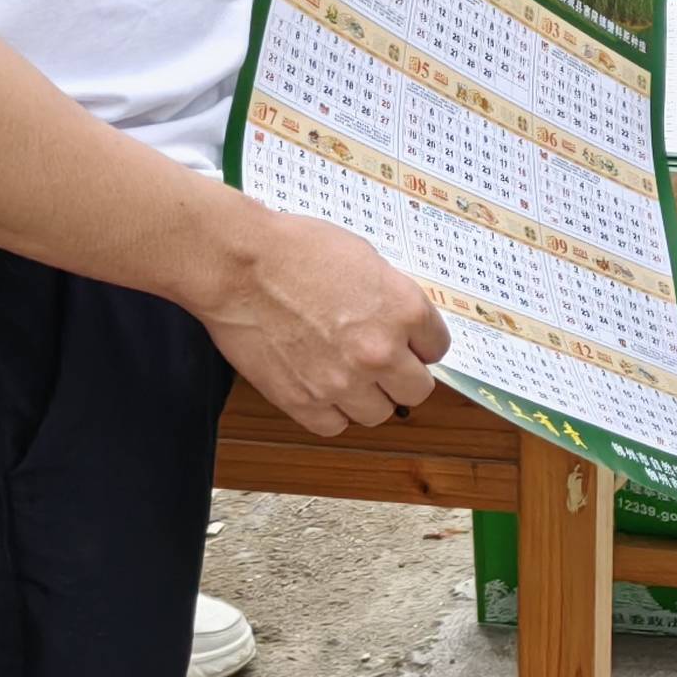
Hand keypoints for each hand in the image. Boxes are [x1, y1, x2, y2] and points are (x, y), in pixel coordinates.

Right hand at [201, 206, 449, 438]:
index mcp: (404, 311)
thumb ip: (390, 299)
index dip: (421, 344)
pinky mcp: (303, 401)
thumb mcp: (365, 260)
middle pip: (417, 390)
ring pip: (378, 414)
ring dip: (368, 398)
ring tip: (348, 376)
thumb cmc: (296, 250)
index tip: (408, 343)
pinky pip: (334, 425)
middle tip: (383, 365)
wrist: (239, 266)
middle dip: (403, 376)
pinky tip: (321, 389)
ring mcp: (342, 382)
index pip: (437, 348)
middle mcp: (380, 352)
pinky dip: (331, 412)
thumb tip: (398, 322)